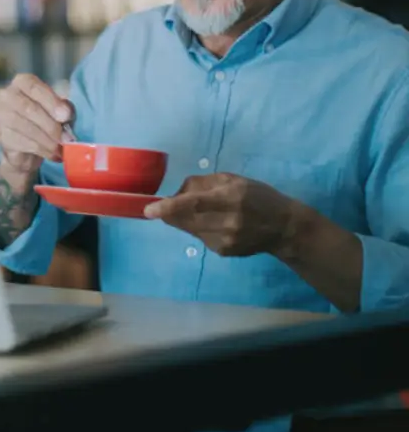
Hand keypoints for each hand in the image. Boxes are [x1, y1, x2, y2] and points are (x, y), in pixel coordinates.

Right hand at [0, 73, 73, 180]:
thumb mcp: (57, 108)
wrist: (26, 145)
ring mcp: (3, 116)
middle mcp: (8, 95)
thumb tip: (67, 115)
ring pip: (28, 128)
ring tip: (62, 148)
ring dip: (49, 140)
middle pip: (29, 108)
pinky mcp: (4, 137)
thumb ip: (63, 107)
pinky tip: (53, 154)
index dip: (51, 101)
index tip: (66, 116)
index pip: (34, 87)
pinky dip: (43, 150)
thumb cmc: (45, 118)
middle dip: (51, 124)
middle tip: (68, 138)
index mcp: (23, 82)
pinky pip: (25, 143)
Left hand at [144, 172, 297, 256]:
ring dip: (185, 218)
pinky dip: (198, 227)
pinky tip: (215, 223)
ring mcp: (224, 240)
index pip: (193, 204)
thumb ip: (201, 183)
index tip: (148, 210)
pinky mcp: (222, 251)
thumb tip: (175, 194)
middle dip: (170, 211)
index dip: (168, 207)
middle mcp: (226, 222)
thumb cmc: (257, 196)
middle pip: (185, 219)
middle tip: (170, 203)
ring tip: (204, 210)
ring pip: (188, 228)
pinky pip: (198, 237)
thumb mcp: (232, 179)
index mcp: (229, 198)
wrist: (284, 228)